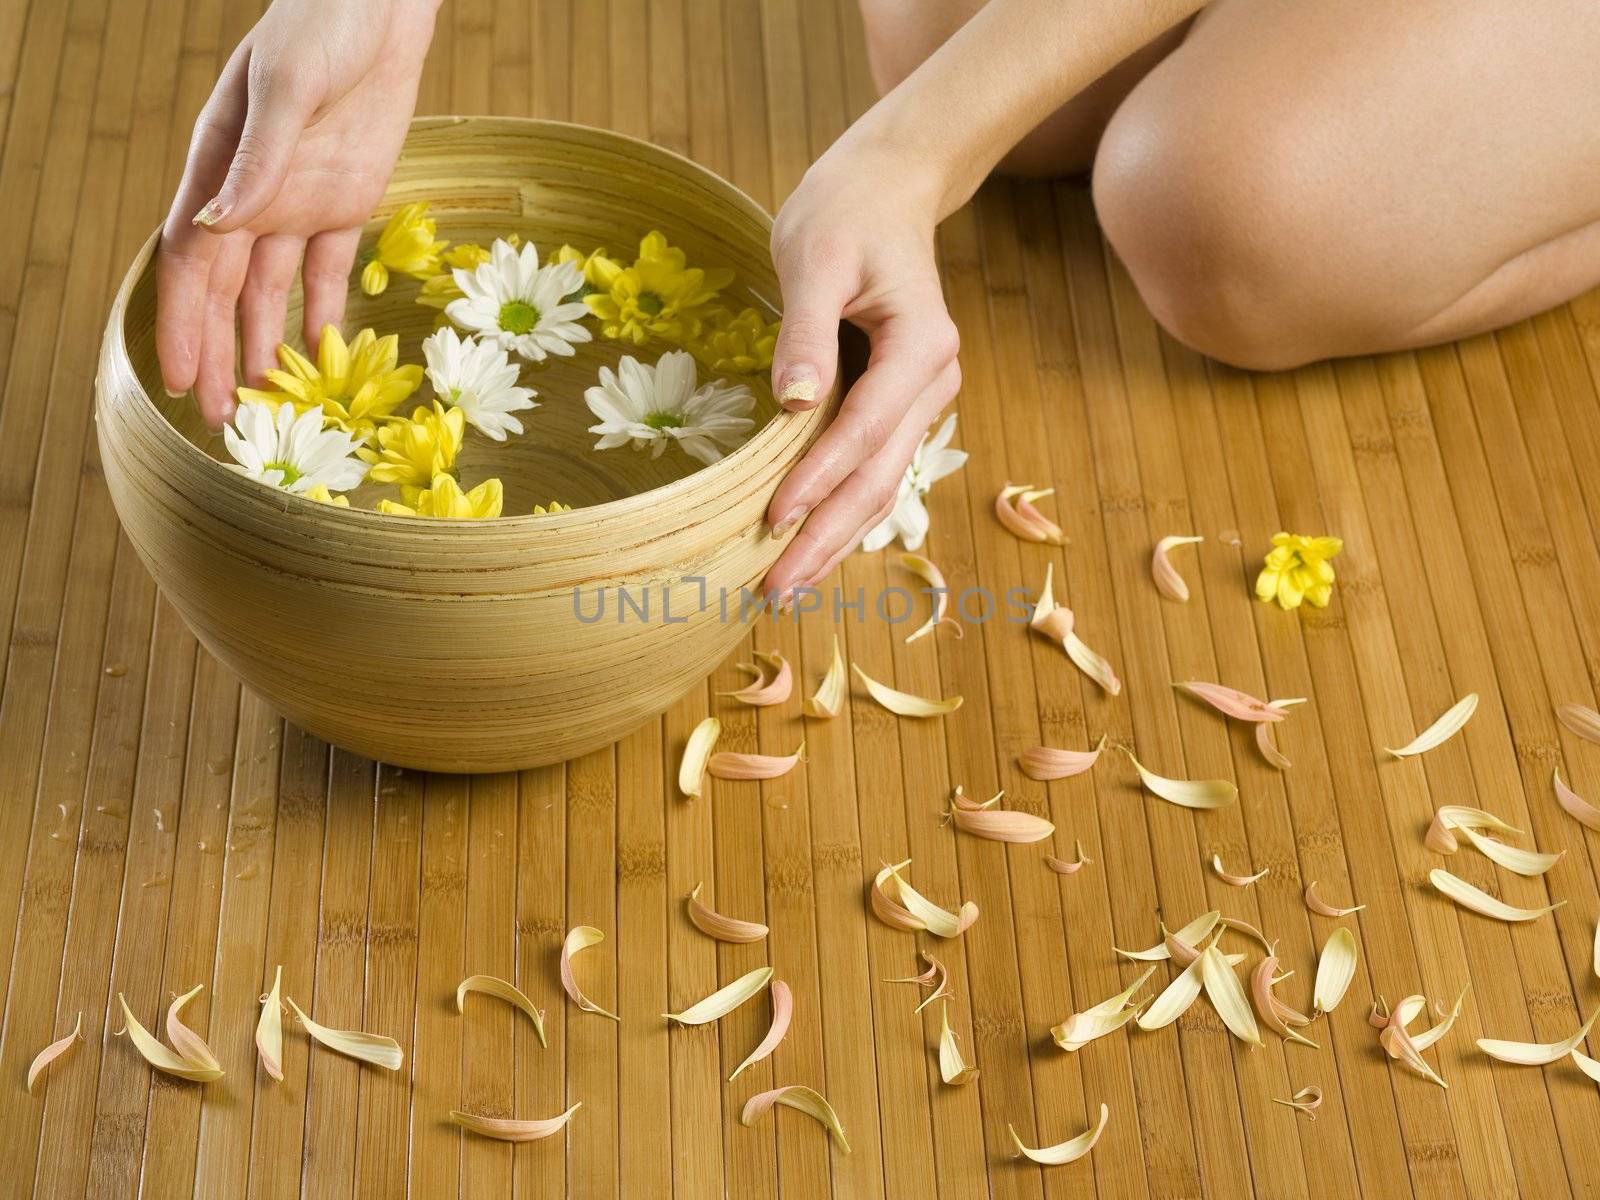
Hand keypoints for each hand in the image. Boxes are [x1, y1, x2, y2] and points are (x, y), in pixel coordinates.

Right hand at [156, 0, 438, 427]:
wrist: (379, 7)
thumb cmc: (323, 26)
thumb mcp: (289, 86)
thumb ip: (258, 159)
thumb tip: (219, 226)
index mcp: (217, 167)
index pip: (189, 262)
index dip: (183, 322)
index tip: (180, 376)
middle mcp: (249, 195)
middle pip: (223, 291)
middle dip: (217, 354)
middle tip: (218, 420)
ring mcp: (295, 202)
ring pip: (269, 292)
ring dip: (262, 347)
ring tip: (262, 404)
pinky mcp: (343, 203)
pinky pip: (326, 272)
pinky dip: (323, 316)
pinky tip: (318, 361)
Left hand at [762, 139, 961, 599]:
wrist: (887, 190)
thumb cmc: (846, 213)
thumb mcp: (816, 257)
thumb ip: (804, 332)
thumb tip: (792, 406)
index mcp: (921, 346)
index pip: (863, 430)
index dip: (816, 480)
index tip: (770, 520)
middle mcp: (934, 381)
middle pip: (880, 478)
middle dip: (825, 537)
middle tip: (774, 589)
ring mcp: (923, 399)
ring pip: (882, 485)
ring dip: (835, 539)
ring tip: (788, 587)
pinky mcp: (901, 406)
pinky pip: (874, 469)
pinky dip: (842, 512)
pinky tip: (810, 548)